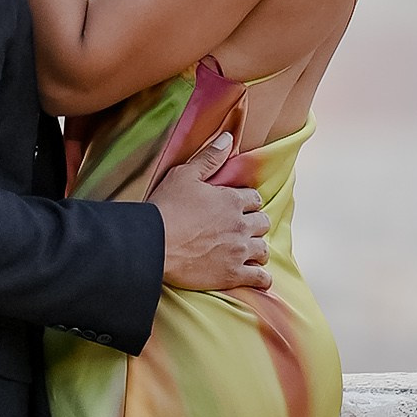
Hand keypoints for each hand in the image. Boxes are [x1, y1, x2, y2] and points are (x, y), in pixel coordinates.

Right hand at [150, 132, 269, 292]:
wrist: (153, 244)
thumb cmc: (166, 207)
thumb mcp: (185, 175)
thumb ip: (209, 157)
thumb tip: (229, 138)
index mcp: (232, 200)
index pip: (254, 198)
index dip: (247, 202)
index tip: (240, 206)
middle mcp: (240, 225)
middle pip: (262, 223)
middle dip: (255, 224)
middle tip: (242, 228)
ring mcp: (238, 251)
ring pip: (263, 250)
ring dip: (257, 249)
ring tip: (248, 252)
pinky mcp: (232, 274)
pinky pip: (259, 278)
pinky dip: (262, 278)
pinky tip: (258, 278)